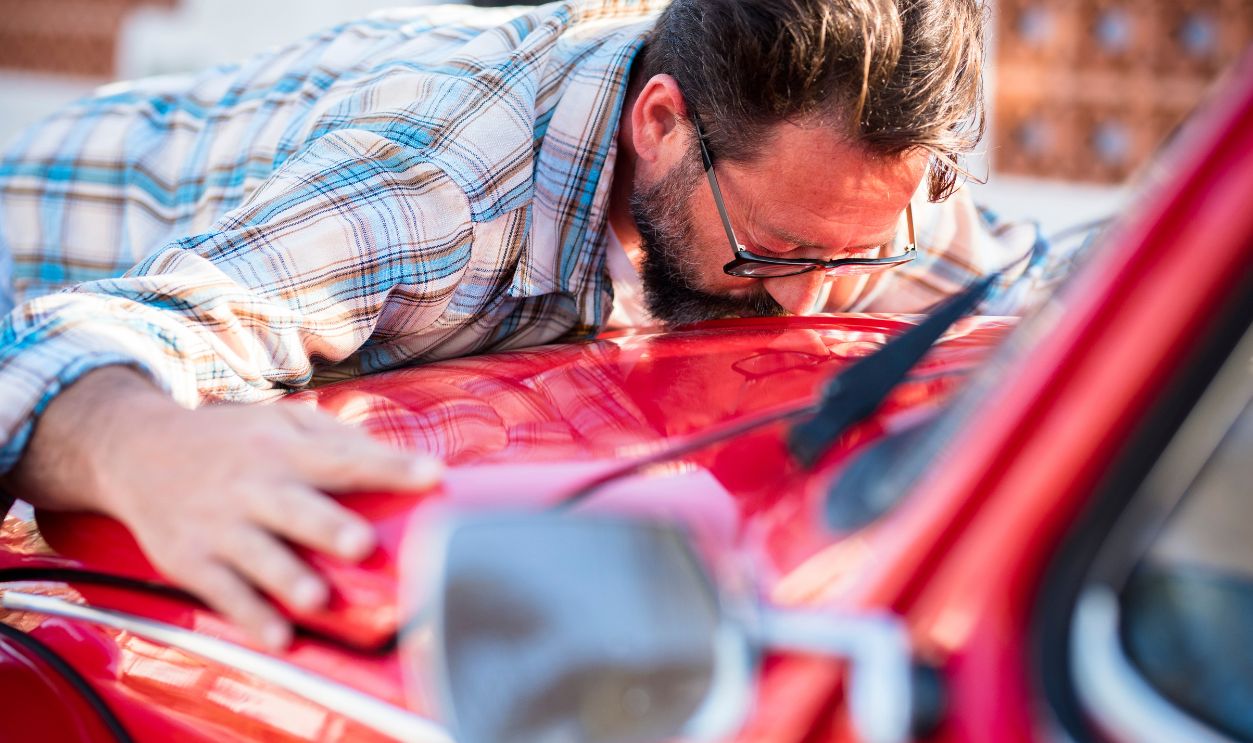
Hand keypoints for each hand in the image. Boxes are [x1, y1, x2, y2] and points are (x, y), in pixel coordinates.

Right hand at [6, 366, 441, 649]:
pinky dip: (250, 615)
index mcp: (284, 448)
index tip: (433, 476)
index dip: (390, 467)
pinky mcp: (192, 560)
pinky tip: (280, 637)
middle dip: (328, 527)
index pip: (344, 458)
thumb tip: (405, 460)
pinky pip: (224, 592)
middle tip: (363, 544)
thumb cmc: (234, 440)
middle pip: (297, 508)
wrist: (138, 450)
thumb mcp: (283, 422)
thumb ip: (341, 440)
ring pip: (258, 555)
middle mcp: (254, 486)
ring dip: (288, 578)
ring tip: (320, 599)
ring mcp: (220, 525)